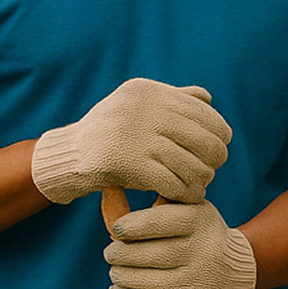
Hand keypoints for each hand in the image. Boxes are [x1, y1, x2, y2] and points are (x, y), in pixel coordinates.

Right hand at [32, 79, 230, 204]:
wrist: (67, 156)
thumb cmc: (111, 134)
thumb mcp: (136, 106)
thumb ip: (171, 99)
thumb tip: (207, 98)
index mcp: (147, 91)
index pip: (205, 114)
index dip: (219, 134)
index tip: (217, 149)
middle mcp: (141, 108)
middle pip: (205, 140)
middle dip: (213, 160)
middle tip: (209, 171)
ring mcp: (133, 134)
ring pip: (194, 165)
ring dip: (201, 181)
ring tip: (198, 186)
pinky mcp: (126, 163)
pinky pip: (174, 183)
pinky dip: (186, 194)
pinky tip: (185, 197)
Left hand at [104, 201, 256, 288]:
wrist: (235, 268)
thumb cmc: (199, 234)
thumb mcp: (190, 210)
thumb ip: (159, 207)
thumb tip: (116, 214)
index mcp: (200, 220)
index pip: (155, 223)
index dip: (128, 227)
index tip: (117, 230)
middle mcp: (203, 250)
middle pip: (144, 254)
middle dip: (118, 254)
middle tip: (111, 253)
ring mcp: (198, 280)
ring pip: (142, 281)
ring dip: (119, 276)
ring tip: (117, 271)